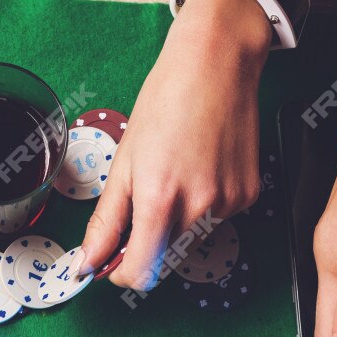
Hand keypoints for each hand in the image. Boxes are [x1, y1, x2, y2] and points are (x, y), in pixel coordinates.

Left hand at [78, 0, 269, 289]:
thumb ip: (106, 220)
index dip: (121, 272)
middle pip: (165, 259)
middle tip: (139, 204)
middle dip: (146, 245)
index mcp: (161, 200)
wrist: (217, 63)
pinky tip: (200, 169)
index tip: (111, 260)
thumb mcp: (124, 161)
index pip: (141, 274)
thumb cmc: (166, 101)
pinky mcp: (248, 196)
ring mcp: (229, 204)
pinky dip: (202, 207)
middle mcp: (200, 209)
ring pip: (190, 240)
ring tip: (174, 174)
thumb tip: (87, 262)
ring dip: (174, 224)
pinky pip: (216, 220)